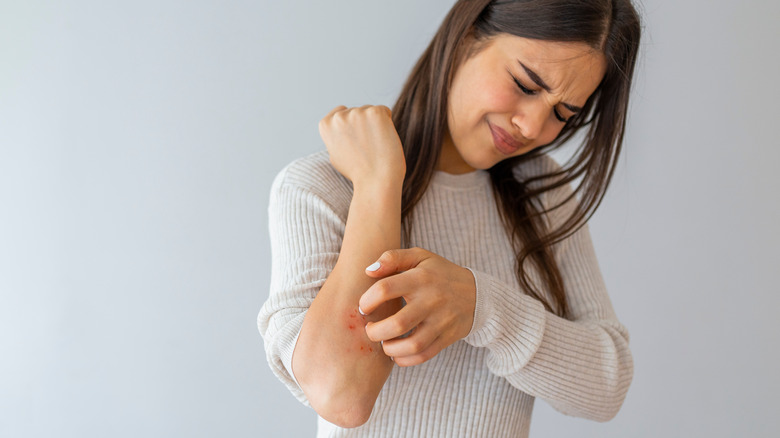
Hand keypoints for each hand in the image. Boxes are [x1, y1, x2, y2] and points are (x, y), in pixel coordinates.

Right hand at [318, 105, 405, 187]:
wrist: (375, 182)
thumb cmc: (358, 173)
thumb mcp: (336, 155)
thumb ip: (336, 137)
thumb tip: (341, 128)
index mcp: (326, 125)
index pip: (341, 112)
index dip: (352, 127)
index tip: (355, 143)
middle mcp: (339, 117)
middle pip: (357, 111)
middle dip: (364, 125)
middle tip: (367, 148)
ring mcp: (357, 113)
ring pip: (371, 111)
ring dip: (375, 125)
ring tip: (375, 147)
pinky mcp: (375, 113)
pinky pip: (385, 111)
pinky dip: (387, 124)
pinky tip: (384, 140)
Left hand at [358, 248, 475, 366]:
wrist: (477, 294)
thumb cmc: (439, 274)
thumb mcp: (419, 257)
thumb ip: (393, 258)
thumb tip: (368, 271)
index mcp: (421, 278)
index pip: (386, 289)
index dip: (367, 300)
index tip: (364, 307)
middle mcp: (431, 301)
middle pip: (398, 323)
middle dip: (375, 331)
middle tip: (370, 329)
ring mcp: (441, 322)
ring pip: (412, 345)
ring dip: (390, 349)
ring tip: (383, 343)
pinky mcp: (446, 338)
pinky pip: (423, 355)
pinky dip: (405, 360)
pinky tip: (396, 353)